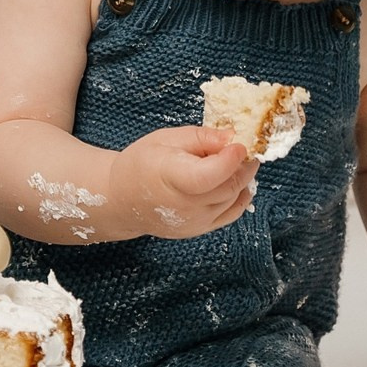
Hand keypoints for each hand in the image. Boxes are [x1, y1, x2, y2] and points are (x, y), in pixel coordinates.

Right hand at [111, 125, 255, 238]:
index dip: (231, 159)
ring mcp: (194, 222)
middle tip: (244, 148)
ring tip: (236, 162)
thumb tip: (231, 136)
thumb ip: (201, 137)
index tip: (239, 144)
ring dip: (243, 179)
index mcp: (171, 176)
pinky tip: (235, 181)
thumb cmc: (142, 163)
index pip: (211, 175)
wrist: (122, 199)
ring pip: (235, 199)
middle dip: (244, 165)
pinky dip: (240, 196)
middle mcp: (185, 205)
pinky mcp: (200, 230)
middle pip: (229, 186)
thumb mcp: (166, 139)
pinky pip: (233, 213)